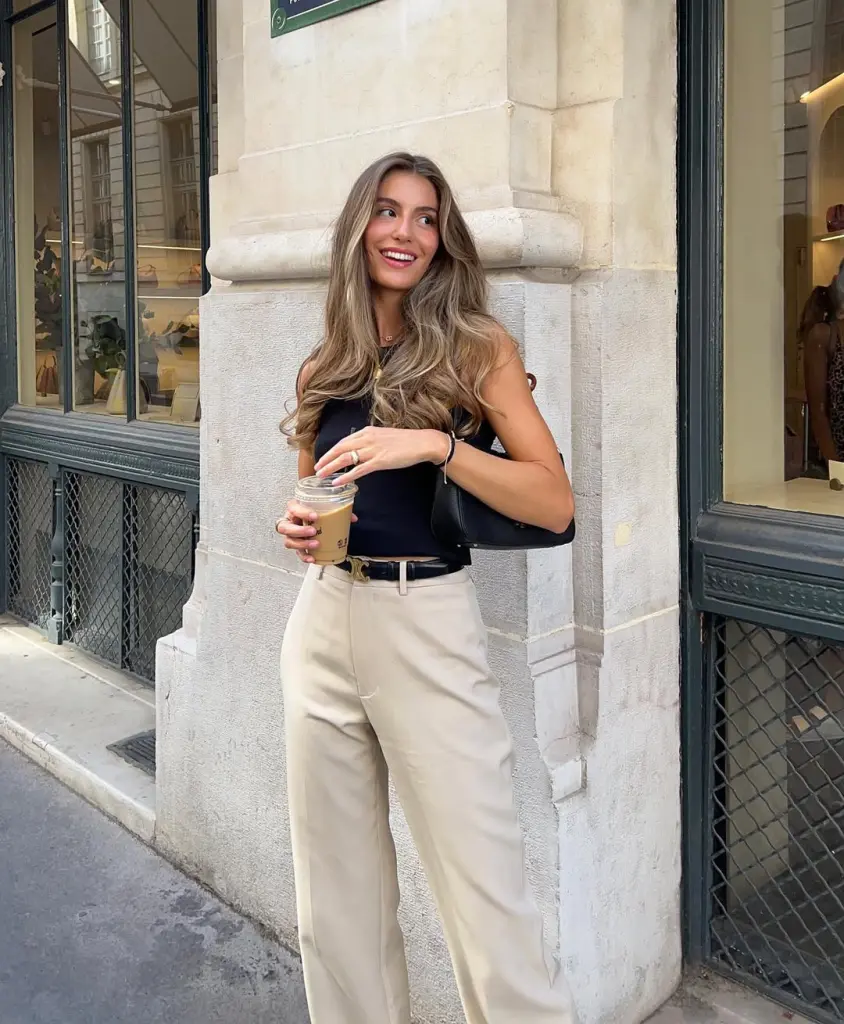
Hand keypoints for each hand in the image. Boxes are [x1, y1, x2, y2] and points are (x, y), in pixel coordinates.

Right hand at [275, 499, 357, 563]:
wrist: (310, 516)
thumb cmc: (314, 510)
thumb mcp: (324, 507)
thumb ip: (337, 510)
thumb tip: (352, 518)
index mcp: (294, 509)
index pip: (293, 508)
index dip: (302, 512)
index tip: (315, 516)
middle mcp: (289, 521)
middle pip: (285, 527)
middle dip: (299, 530)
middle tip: (314, 532)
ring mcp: (291, 535)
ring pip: (288, 541)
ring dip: (302, 544)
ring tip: (315, 544)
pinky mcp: (296, 545)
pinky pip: (297, 553)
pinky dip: (304, 556)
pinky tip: (313, 558)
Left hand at [314, 426, 449, 483]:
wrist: (422, 443)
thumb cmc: (405, 441)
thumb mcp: (383, 437)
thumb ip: (370, 441)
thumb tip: (360, 449)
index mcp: (367, 432)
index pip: (343, 441)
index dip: (331, 451)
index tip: (322, 459)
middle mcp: (367, 439)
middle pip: (340, 449)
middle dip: (326, 459)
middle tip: (316, 469)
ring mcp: (373, 450)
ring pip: (345, 459)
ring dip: (331, 468)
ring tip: (321, 475)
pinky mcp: (380, 461)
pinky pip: (358, 470)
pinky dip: (346, 476)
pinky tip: (337, 482)